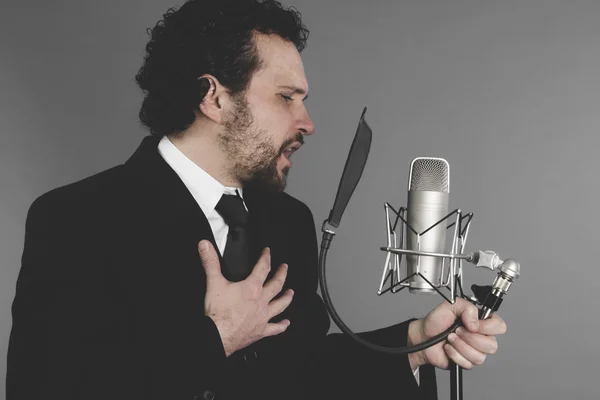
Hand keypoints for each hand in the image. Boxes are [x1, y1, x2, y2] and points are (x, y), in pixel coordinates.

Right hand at [198, 240, 293, 356]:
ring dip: (286, 298)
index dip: (266, 258)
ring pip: (280, 305)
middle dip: (281, 274)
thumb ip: (210, 262)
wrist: (219, 336)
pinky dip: (281, 326)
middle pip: (276, 284)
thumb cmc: (218, 314)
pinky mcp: (260, 331)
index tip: (268, 252)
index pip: (262, 268)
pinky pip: (275, 328)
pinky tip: (286, 324)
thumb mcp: (213, 283)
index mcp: (251, 288)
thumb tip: (206, 246)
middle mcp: (261, 301)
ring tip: (291, 293)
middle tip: (285, 268)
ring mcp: (262, 316)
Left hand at [407, 297, 506, 369]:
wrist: (424, 336)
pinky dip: (455, 355)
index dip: (487, 327)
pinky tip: (449, 348)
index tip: (471, 324)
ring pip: (480, 357)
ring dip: (461, 346)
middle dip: (470, 338)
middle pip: (492, 345)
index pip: (499, 326)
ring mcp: (475, 350)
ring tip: (451, 338)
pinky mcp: (467, 362)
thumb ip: (466, 307)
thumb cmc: (436, 321)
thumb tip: (476, 322)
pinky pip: (468, 364)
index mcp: (481, 321)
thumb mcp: (450, 305)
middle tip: (457, 331)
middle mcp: (481, 336)